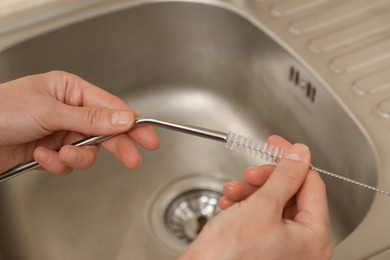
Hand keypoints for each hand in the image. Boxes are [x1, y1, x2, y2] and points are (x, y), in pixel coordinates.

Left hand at [0, 71, 159, 174]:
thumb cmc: (1, 110)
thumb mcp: (49, 111)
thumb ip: (90, 118)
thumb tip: (124, 119)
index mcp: (71, 91)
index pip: (111, 108)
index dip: (133, 124)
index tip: (149, 138)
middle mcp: (69, 111)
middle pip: (105, 130)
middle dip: (116, 146)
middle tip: (132, 160)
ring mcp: (61, 132)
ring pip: (87, 151)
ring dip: (74, 157)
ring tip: (57, 153)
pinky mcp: (52, 151)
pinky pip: (68, 163)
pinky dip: (55, 163)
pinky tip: (39, 155)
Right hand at [180, 136, 331, 259]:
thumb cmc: (229, 256)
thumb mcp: (261, 206)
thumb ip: (285, 177)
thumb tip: (300, 156)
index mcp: (313, 238)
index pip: (312, 184)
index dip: (291, 161)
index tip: (275, 145)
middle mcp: (303, 245)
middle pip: (291, 193)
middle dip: (264, 179)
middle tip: (249, 172)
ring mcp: (284, 247)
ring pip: (273, 202)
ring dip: (250, 191)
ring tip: (232, 191)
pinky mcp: (264, 246)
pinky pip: (260, 216)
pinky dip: (245, 206)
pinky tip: (229, 205)